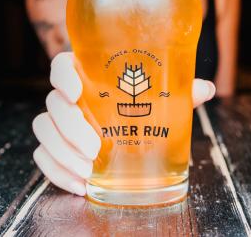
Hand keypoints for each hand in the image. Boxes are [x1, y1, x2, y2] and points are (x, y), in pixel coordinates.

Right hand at [32, 52, 216, 195]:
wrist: (130, 126)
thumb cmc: (141, 103)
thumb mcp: (160, 96)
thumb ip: (179, 90)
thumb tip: (207, 88)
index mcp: (86, 74)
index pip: (61, 65)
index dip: (63, 76)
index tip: (76, 90)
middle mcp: (67, 96)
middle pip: (53, 104)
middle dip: (70, 128)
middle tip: (94, 148)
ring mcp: (58, 122)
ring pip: (44, 131)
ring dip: (63, 153)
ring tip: (88, 171)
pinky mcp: (55, 146)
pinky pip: (44, 157)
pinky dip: (57, 172)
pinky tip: (79, 184)